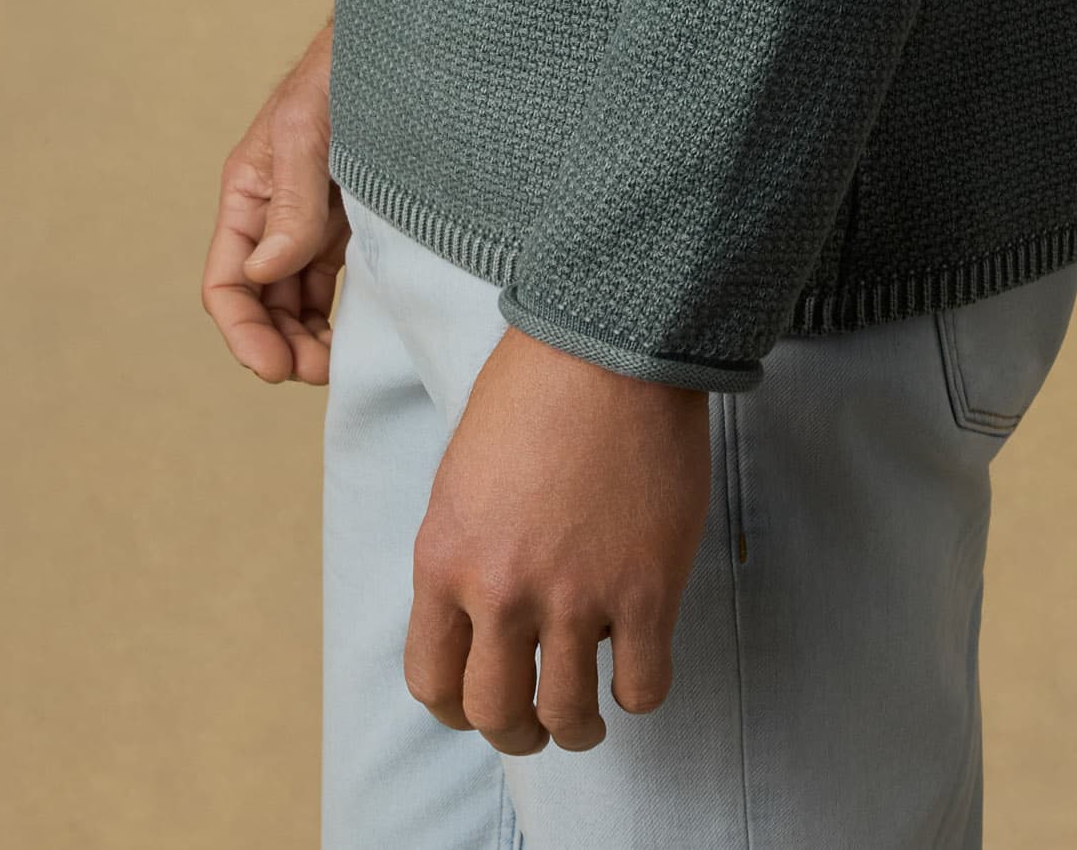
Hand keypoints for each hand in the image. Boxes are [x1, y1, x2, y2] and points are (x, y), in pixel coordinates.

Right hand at [202, 19, 349, 383]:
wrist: (395, 44)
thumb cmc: (339, 74)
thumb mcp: (306, 132)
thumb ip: (291, 202)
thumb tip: (268, 270)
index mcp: (246, 193)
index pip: (227, 281)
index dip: (243, 331)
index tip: (274, 367)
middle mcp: (270, 213)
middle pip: (258, 300)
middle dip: (278, 344)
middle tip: (317, 374)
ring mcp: (306, 220)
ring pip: (292, 298)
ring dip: (304, 338)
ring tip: (334, 365)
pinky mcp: (343, 221)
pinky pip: (325, 281)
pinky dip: (331, 314)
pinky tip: (349, 335)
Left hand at [406, 324, 711, 755]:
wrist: (610, 343)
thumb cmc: (534, 390)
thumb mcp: (463, 475)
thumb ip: (464, 552)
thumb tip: (479, 616)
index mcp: (444, 558)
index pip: (431, 682)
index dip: (456, 707)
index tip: (478, 702)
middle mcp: (500, 590)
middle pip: (494, 715)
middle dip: (514, 733)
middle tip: (535, 722)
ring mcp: (575, 596)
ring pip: (567, 716)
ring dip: (576, 727)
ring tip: (588, 716)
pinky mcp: (645, 590)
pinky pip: (642, 688)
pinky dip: (639, 692)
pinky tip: (638, 665)